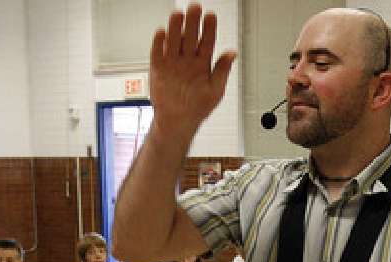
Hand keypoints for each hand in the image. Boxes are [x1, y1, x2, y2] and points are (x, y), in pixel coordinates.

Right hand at [149, 5, 236, 138]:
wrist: (177, 121)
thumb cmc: (198, 107)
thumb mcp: (216, 90)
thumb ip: (222, 70)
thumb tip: (232, 53)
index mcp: (203, 64)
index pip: (207, 42)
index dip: (209, 29)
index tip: (211, 16)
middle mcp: (188, 60)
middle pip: (190, 37)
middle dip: (193, 22)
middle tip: (194, 8)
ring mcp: (173, 63)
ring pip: (174, 41)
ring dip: (175, 28)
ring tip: (178, 15)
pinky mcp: (159, 69)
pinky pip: (158, 53)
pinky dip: (159, 43)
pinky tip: (161, 33)